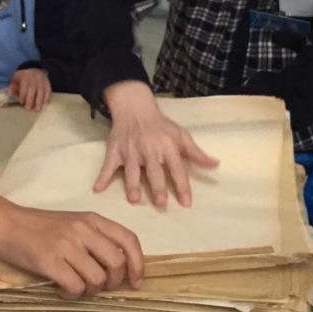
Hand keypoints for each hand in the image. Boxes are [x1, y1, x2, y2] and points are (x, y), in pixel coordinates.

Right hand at [0, 175, 144, 298]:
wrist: (6, 223)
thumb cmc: (41, 226)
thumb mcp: (74, 223)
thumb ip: (96, 239)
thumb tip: (120, 268)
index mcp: (92, 219)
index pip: (129, 240)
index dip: (138, 264)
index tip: (136, 282)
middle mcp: (83, 230)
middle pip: (117, 263)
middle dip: (114, 283)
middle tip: (101, 288)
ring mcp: (66, 245)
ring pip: (98, 279)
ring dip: (91, 291)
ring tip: (77, 287)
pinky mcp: (49, 261)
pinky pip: (75, 287)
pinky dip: (73, 295)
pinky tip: (63, 290)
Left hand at [8, 68, 51, 111]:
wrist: (34, 68)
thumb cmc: (23, 76)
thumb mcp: (15, 78)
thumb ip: (12, 87)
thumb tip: (9, 94)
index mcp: (25, 77)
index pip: (24, 89)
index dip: (22, 97)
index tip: (21, 103)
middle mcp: (34, 78)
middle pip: (33, 90)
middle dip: (30, 101)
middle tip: (29, 109)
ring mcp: (42, 80)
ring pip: (41, 91)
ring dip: (40, 102)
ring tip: (37, 110)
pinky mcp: (47, 83)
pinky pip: (48, 91)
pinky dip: (47, 97)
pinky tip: (44, 103)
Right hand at [98, 81, 218, 206]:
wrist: (135, 107)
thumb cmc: (160, 125)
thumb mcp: (180, 135)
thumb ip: (196, 153)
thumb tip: (215, 165)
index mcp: (167, 146)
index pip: (177, 169)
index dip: (182, 186)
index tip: (186, 203)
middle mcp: (149, 149)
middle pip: (154, 171)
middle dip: (157, 187)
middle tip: (161, 203)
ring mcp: (130, 151)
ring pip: (131, 170)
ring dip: (132, 184)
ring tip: (134, 199)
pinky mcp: (115, 150)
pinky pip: (108, 165)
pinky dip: (102, 177)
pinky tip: (97, 189)